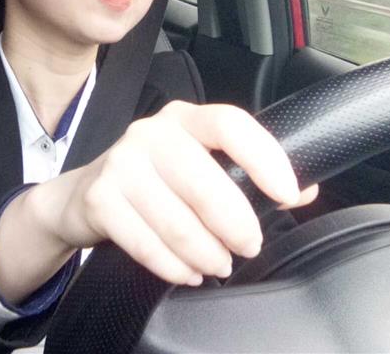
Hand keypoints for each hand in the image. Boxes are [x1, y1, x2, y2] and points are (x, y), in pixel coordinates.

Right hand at [38, 101, 317, 285]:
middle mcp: (150, 133)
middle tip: (249, 247)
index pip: (230, 125)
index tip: (287, 192)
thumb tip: (305, 190)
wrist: (84, 195)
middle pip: (206, 182)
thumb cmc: (154, 179)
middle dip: (236, 225)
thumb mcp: (199, 164)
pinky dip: (173, 266)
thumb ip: (247, 172)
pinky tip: (187, 272)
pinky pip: (146, 243)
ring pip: (178, 220)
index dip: (264, 157)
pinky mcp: (100, 197)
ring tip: (219, 266)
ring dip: (207, 253)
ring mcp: (121, 163)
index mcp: (184, 118)